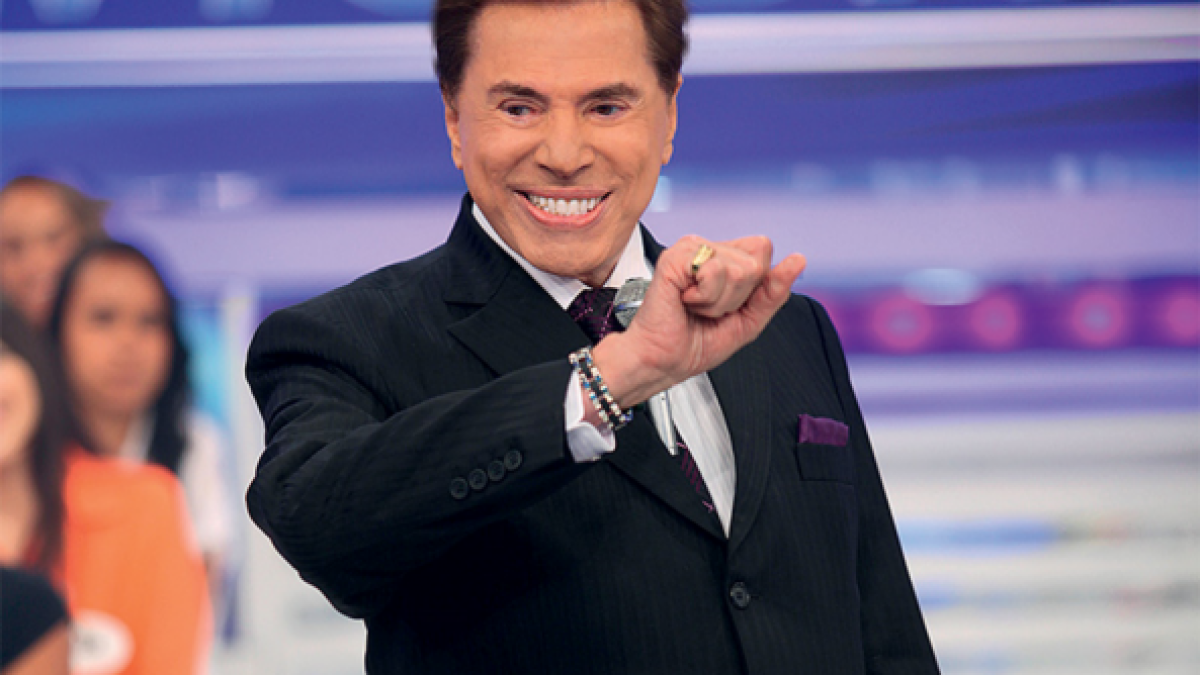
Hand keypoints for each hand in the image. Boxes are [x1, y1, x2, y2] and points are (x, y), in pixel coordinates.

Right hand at [591, 235, 805, 407]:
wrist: (663, 362)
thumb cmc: (695, 343)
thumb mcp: (749, 321)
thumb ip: (774, 291)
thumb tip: (797, 260)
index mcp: (724, 259)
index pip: (763, 250)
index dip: (754, 286)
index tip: (728, 305)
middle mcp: (707, 249)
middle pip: (756, 258)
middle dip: (739, 295)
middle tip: (709, 309)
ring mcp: (690, 250)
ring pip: (739, 267)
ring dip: (720, 300)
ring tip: (696, 308)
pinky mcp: (674, 258)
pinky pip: (714, 270)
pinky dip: (705, 297)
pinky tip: (685, 301)